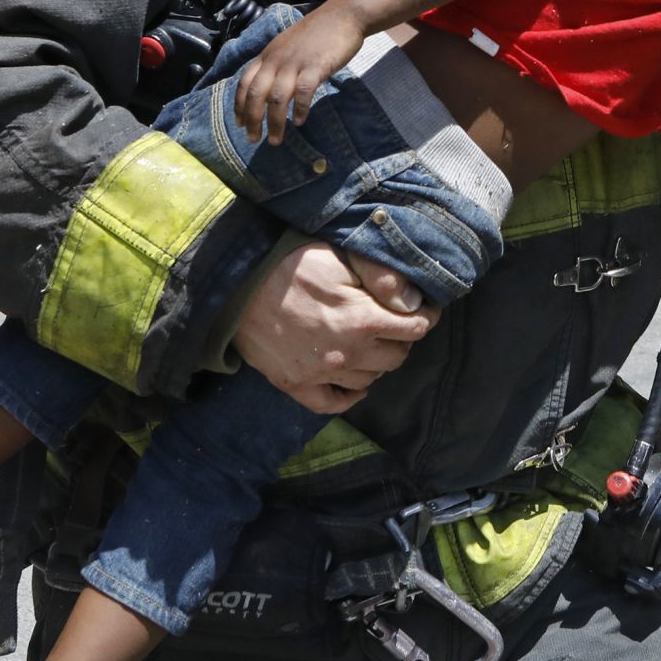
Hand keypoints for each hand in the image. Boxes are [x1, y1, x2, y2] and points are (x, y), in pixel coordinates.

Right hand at [232, 242, 439, 412]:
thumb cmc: (291, 263)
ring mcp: (320, 374)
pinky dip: (349, 397)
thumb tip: (414, 300)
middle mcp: (346, 354)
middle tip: (395, 324)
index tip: (424, 310)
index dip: (424, 317)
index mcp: (362, 320)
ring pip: (369, 381)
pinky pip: (333, 404)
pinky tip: (355, 384)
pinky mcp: (296, 385)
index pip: (414, 328)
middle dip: (402, 339)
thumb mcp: (340, 256)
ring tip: (371, 346)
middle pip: (396, 357)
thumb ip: (381, 276)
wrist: (237, 285)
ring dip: (377, 364)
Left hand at [235, 7, 365, 143]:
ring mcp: (295, 63)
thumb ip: (277, 64)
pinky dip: (299, 108)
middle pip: (256, 93)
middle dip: (252, 119)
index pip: (245, 82)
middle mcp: (276, 59)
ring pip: (276, 97)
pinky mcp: (315, 66)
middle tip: (253, 139)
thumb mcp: (287, 46)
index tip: (240, 123)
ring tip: (275, 139)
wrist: (343, 15)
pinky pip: (303, 92)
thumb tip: (269, 87)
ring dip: (274, 122)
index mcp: (268, 55)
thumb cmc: (317, 33)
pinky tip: (299, 121)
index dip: (239, 105)